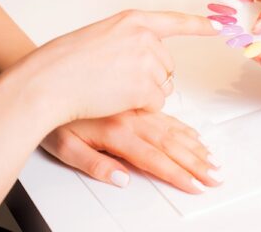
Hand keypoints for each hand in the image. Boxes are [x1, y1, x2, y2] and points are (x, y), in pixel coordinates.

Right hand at [4, 10, 216, 126]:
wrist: (48, 80)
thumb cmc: (63, 62)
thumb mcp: (100, 37)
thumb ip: (128, 41)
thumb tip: (148, 56)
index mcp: (132, 20)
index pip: (175, 21)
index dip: (201, 25)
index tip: (221, 24)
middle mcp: (144, 36)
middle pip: (167, 65)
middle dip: (149, 78)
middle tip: (116, 79)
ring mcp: (146, 60)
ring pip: (163, 86)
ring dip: (144, 94)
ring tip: (111, 87)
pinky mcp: (145, 85)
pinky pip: (157, 103)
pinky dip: (140, 107)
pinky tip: (115, 99)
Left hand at [42, 111, 221, 193]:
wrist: (44, 76)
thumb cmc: (52, 114)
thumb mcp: (63, 147)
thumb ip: (94, 165)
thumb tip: (121, 178)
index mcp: (116, 131)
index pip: (154, 159)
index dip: (178, 174)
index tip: (196, 186)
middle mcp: (130, 116)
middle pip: (171, 143)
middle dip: (196, 162)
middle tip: (215, 176)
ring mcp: (134, 103)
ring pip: (172, 126)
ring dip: (194, 144)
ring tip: (211, 158)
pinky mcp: (134, 93)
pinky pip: (165, 109)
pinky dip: (181, 124)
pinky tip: (192, 133)